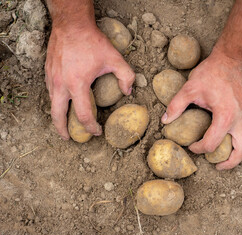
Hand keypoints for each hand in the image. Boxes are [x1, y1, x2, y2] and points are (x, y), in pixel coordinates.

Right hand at [45, 24, 134, 139]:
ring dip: (58, 116)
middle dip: (63, 130)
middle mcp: (61, 84)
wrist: (71, 24)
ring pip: (52, 104)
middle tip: (69, 138)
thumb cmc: (92, 41)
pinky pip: (50, 92)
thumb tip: (128, 92)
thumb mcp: (115, 58)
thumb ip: (126, 76)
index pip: (84, 115)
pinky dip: (56, 102)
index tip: (97, 131)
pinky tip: (63, 103)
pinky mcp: (48, 72)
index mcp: (77, 84)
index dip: (91, 127)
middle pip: (57, 116)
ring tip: (65, 123)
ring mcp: (52, 78)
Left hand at [162, 48, 241, 169]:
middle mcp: (241, 120)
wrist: (233, 58)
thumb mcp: (190, 87)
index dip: (199, 148)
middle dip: (229, 163)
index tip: (191, 145)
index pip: (212, 144)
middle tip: (217, 165)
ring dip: (238, 154)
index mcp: (225, 116)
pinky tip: (230, 138)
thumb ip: (176, 105)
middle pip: (241, 152)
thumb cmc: (213, 72)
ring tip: (225, 156)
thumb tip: (165, 120)